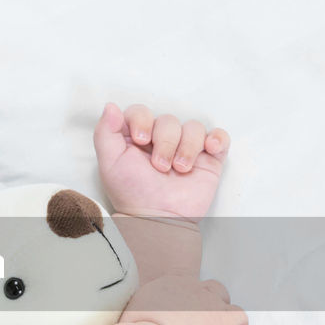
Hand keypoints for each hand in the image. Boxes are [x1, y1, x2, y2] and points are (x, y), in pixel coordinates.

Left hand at [94, 102, 230, 221]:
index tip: (142, 140)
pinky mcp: (208, 159)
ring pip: (193, 127)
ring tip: (180, 169)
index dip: (143, 121)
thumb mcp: (110, 162)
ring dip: (187, 147)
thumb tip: (110, 106)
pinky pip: (219, 137)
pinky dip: (218, 139)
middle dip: (165, 142)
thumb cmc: (133, 194)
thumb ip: (105, 132)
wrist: (159, 219)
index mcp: (137, 137)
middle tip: (160, 167)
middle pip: (169, 120)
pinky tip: (210, 149)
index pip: (141, 112)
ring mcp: (186, 148)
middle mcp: (161, 140)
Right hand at [120, 275, 263, 324]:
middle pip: (220, 296)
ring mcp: (223, 320)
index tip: (182, 324)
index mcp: (176, 286)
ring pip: (238, 316)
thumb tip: (142, 321)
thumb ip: (145, 310)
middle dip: (213, 314)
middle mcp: (203, 297)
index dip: (192, 307)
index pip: (195, 288)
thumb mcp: (130, 314)